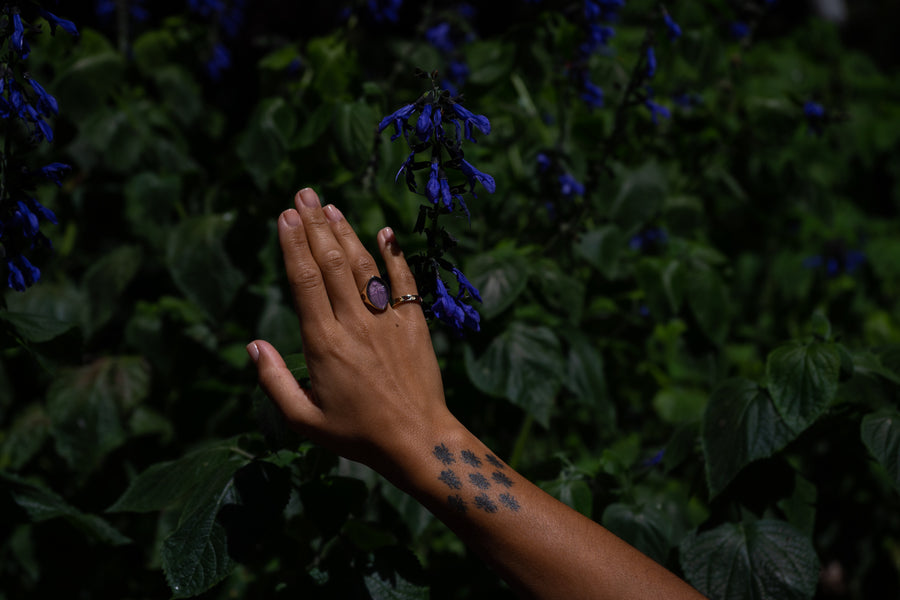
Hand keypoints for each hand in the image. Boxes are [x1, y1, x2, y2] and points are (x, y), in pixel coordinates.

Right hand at [247, 188, 454, 472]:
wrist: (418, 441)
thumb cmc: (357, 436)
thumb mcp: (304, 420)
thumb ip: (275, 382)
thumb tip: (253, 346)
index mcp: (324, 344)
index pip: (304, 282)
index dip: (293, 246)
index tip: (283, 216)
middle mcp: (355, 324)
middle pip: (331, 264)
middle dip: (315, 225)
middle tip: (303, 194)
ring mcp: (387, 322)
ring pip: (363, 267)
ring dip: (346, 234)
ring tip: (330, 207)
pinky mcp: (415, 325)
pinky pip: (404, 283)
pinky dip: (395, 256)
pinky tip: (386, 232)